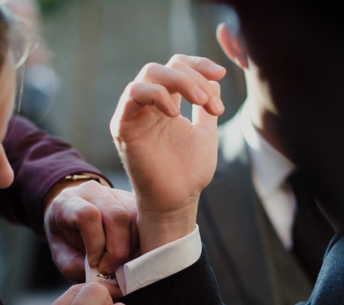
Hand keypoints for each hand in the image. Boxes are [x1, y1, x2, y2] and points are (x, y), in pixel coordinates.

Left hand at [43, 181, 138, 280]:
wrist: (71, 216)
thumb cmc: (65, 236)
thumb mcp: (59, 254)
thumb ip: (73, 266)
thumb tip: (97, 276)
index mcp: (69, 202)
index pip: (88, 215)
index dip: (95, 244)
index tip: (94, 263)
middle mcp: (94, 192)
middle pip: (118, 216)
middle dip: (118, 251)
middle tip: (111, 269)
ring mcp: (117, 194)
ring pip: (136, 219)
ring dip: (133, 247)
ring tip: (121, 262)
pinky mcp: (134, 200)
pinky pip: (147, 221)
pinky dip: (143, 242)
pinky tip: (132, 253)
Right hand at [110, 55, 225, 252]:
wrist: (178, 201)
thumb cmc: (189, 172)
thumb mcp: (206, 133)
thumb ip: (207, 105)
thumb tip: (214, 79)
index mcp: (167, 102)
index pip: (177, 66)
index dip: (199, 65)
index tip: (220, 74)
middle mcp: (149, 104)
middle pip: (165, 66)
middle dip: (193, 77)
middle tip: (212, 104)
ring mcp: (134, 113)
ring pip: (150, 73)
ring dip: (180, 82)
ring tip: (201, 103)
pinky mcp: (123, 125)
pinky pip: (133, 94)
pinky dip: (156, 95)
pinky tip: (175, 113)